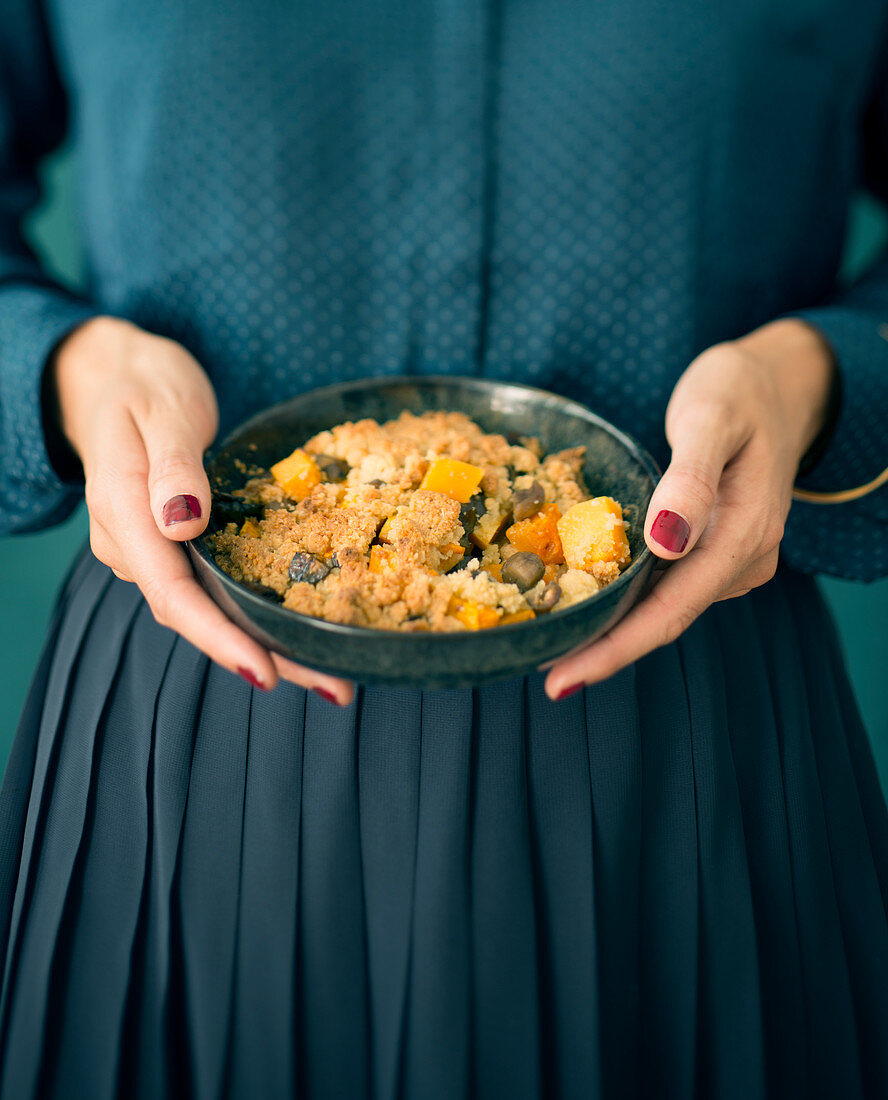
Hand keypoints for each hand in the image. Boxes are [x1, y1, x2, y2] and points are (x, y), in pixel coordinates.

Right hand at [52, 316, 353, 703]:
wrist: (122, 377)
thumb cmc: (145, 386)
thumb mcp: (161, 410)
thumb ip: (171, 465)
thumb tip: (181, 523)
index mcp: (123, 512)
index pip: (171, 592)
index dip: (219, 635)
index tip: (264, 670)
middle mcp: (134, 545)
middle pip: (196, 616)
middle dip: (261, 657)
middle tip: (333, 688)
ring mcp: (153, 549)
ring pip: (208, 611)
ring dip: (267, 645)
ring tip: (331, 677)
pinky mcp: (177, 546)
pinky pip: (214, 590)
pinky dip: (255, 616)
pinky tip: (298, 633)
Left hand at [543, 318, 834, 699]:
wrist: (776, 384)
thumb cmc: (738, 392)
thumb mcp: (712, 418)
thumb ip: (691, 479)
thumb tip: (667, 543)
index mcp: (745, 533)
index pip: (672, 611)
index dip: (615, 649)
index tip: (563, 680)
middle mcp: (742, 559)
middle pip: (664, 620)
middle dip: (603, 650)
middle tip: (542, 674)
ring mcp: (731, 559)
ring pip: (664, 606)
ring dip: (611, 627)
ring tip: (551, 642)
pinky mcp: (716, 550)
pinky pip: (666, 583)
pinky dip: (625, 596)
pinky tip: (585, 600)